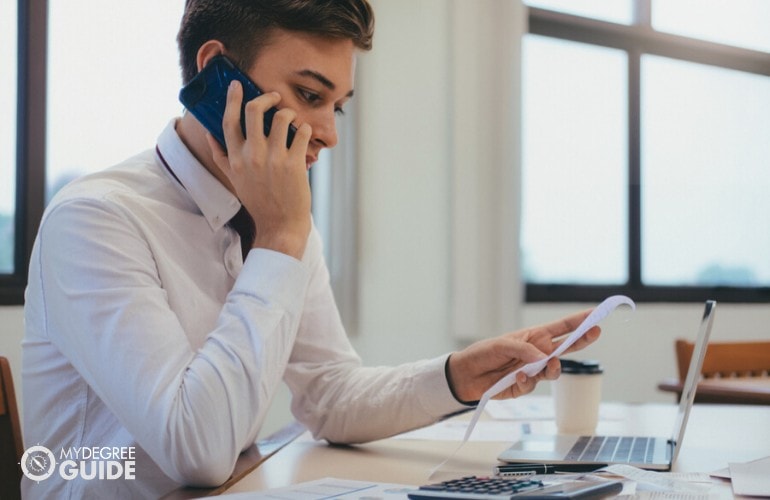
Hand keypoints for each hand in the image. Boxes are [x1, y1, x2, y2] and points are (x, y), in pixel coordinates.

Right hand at [207, 80, 312, 259]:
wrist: (280, 226)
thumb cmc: (259, 202)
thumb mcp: (235, 180)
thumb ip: (222, 157)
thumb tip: (210, 135)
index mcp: (235, 159)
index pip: (229, 120)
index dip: (233, 99)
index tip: (237, 85)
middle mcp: (252, 156)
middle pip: (254, 110)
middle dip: (267, 97)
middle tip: (275, 97)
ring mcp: (273, 159)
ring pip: (281, 117)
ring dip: (289, 113)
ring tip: (293, 120)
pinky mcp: (294, 163)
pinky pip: (301, 132)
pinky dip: (305, 128)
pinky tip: (304, 132)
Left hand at [446, 310, 600, 402]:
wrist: (466, 375)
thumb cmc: (483, 353)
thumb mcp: (501, 345)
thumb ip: (524, 349)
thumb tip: (544, 359)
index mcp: (534, 337)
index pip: (561, 328)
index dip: (579, 321)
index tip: (596, 314)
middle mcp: (537, 353)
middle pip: (566, 347)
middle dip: (582, 340)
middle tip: (595, 332)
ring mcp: (533, 370)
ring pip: (553, 370)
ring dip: (553, 367)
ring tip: (548, 364)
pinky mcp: (524, 386)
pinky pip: (532, 385)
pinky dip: (526, 381)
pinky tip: (517, 377)